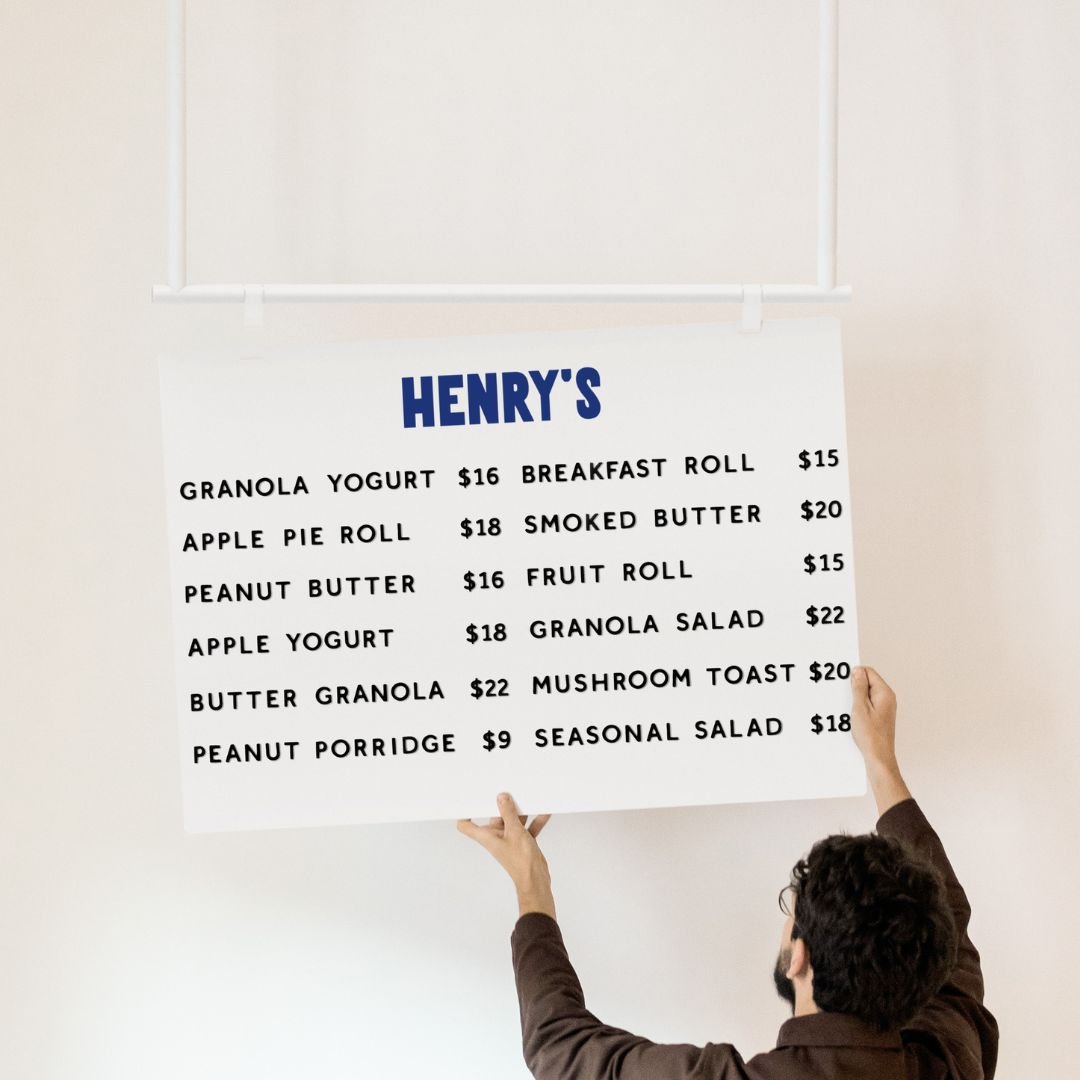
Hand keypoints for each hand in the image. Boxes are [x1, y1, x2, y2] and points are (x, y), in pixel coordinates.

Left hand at [457, 793, 555, 918]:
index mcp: (487, 836)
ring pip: (512, 821)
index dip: (464, 814)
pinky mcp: (521, 842)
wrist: (536, 880)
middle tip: (508, 792)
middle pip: (494, 817)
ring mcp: (509, 840)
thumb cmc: (521, 862)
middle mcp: (495, 838)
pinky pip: (526, 827)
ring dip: (521, 812)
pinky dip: (534, 821)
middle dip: (502, 806)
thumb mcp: (514, 831)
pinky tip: (543, 813)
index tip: (468, 801)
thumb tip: (501, 798)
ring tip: (528, 800)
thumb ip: (508, 813)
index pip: (466, 826)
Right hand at [850, 665, 898, 771]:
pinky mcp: (880, 716)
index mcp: (885, 693)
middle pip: (868, 682)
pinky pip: (867, 705)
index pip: (869, 672)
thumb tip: (858, 671)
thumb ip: (859, 687)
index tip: (846, 684)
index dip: (855, 675)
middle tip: (847, 698)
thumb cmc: (871, 736)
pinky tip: (853, 717)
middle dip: (854, 687)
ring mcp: (884, 708)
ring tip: (851, 711)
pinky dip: (859, 707)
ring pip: (866, 694)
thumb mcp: (860, 708)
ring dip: (856, 699)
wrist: (878, 756)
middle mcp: (887, 699)